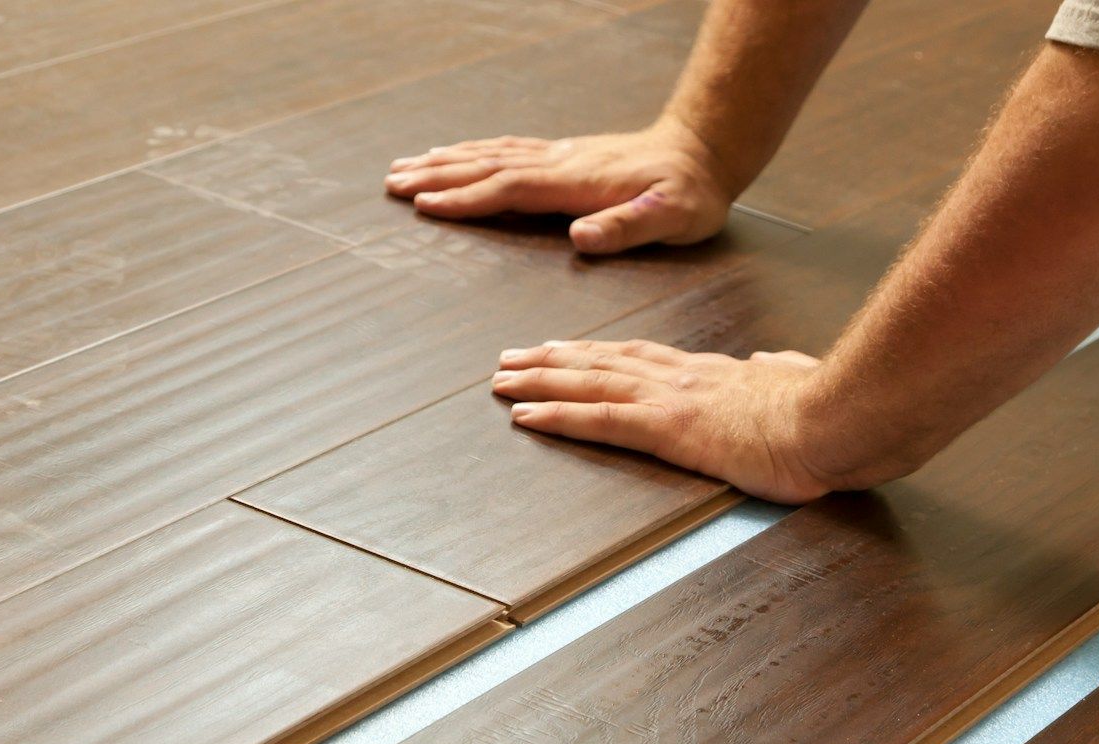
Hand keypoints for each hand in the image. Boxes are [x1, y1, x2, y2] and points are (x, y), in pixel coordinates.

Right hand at [384, 122, 735, 253]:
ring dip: (447, 161)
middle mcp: (561, 164)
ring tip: (407, 166)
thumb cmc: (691, 193)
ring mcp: (561, 156)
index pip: (509, 189)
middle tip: (392, 182)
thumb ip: (625, 227)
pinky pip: (508, 151)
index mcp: (576, 184)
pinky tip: (458, 156)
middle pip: (487, 167)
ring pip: (492, 155)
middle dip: (437, 176)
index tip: (424, 205)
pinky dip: (475, 153)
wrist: (706, 151)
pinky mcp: (566, 156)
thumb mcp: (671, 218)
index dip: (466, 199)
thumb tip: (581, 238)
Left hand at [492, 340, 852, 503]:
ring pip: (589, 383)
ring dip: (539, 381)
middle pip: (603, 362)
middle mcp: (682, 379)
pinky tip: (525, 415)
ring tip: (502, 380)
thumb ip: (779, 369)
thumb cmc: (828, 411)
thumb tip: (771, 360)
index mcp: (712, 373)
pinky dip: (557, 415)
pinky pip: (598, 420)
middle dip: (553, 360)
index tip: (567, 348)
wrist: (838, 417)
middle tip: (512, 358)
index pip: (641, 357)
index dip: (598, 352)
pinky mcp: (668, 429)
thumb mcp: (800, 380)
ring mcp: (671, 400)